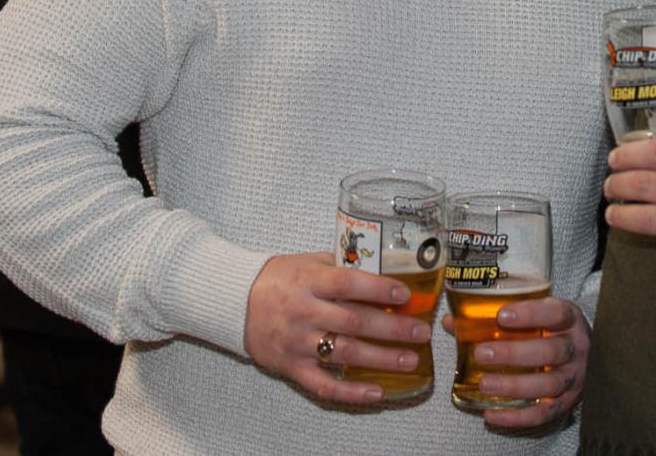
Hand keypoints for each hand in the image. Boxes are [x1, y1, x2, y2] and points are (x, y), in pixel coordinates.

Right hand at [244, 252, 430, 405]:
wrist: (234, 303)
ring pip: (345, 353)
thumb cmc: (277, 279)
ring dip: (382, 359)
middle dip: (392, 328)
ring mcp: (297, 342)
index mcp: (308, 281)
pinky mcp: (292, 367)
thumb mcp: (306, 262)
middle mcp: (304, 312)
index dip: (377, 289)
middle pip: (354, 321)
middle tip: (421, 332)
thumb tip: (381, 265)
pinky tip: (377, 393)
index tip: (404, 295)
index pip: (347, 284)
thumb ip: (339, 266)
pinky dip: (351, 392)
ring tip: (411, 360)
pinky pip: (324, 385)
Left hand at [443, 294, 589, 428]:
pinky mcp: (567, 402)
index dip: (530, 314)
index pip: (555, 313)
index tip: (502, 315)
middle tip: (482, 353)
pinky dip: (517, 417)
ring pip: (548, 384)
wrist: (581, 354)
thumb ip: (496, 316)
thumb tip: (451, 321)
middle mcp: (576, 348)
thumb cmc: (549, 330)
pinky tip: (491, 414)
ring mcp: (574, 377)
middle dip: (515, 353)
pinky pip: (543, 414)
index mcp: (568, 320)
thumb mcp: (533, 315)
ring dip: (514, 385)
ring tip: (484, 384)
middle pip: (551, 351)